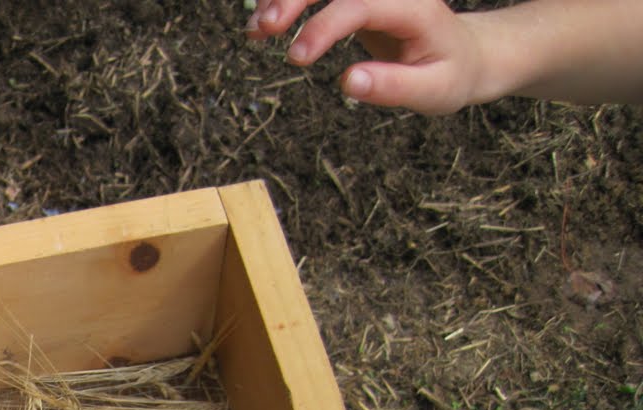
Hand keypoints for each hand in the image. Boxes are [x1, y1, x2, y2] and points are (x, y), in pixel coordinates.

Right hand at [247, 0, 486, 114]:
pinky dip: (287, 2)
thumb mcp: (432, 91)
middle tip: (263, 30)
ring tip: (254, 31)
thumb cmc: (448, 75)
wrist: (464, 53)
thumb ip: (392, 86)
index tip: (297, 58)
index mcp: (413, 7)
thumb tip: (348, 82)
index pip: (362, 3)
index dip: (325, 25)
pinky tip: (262, 26)